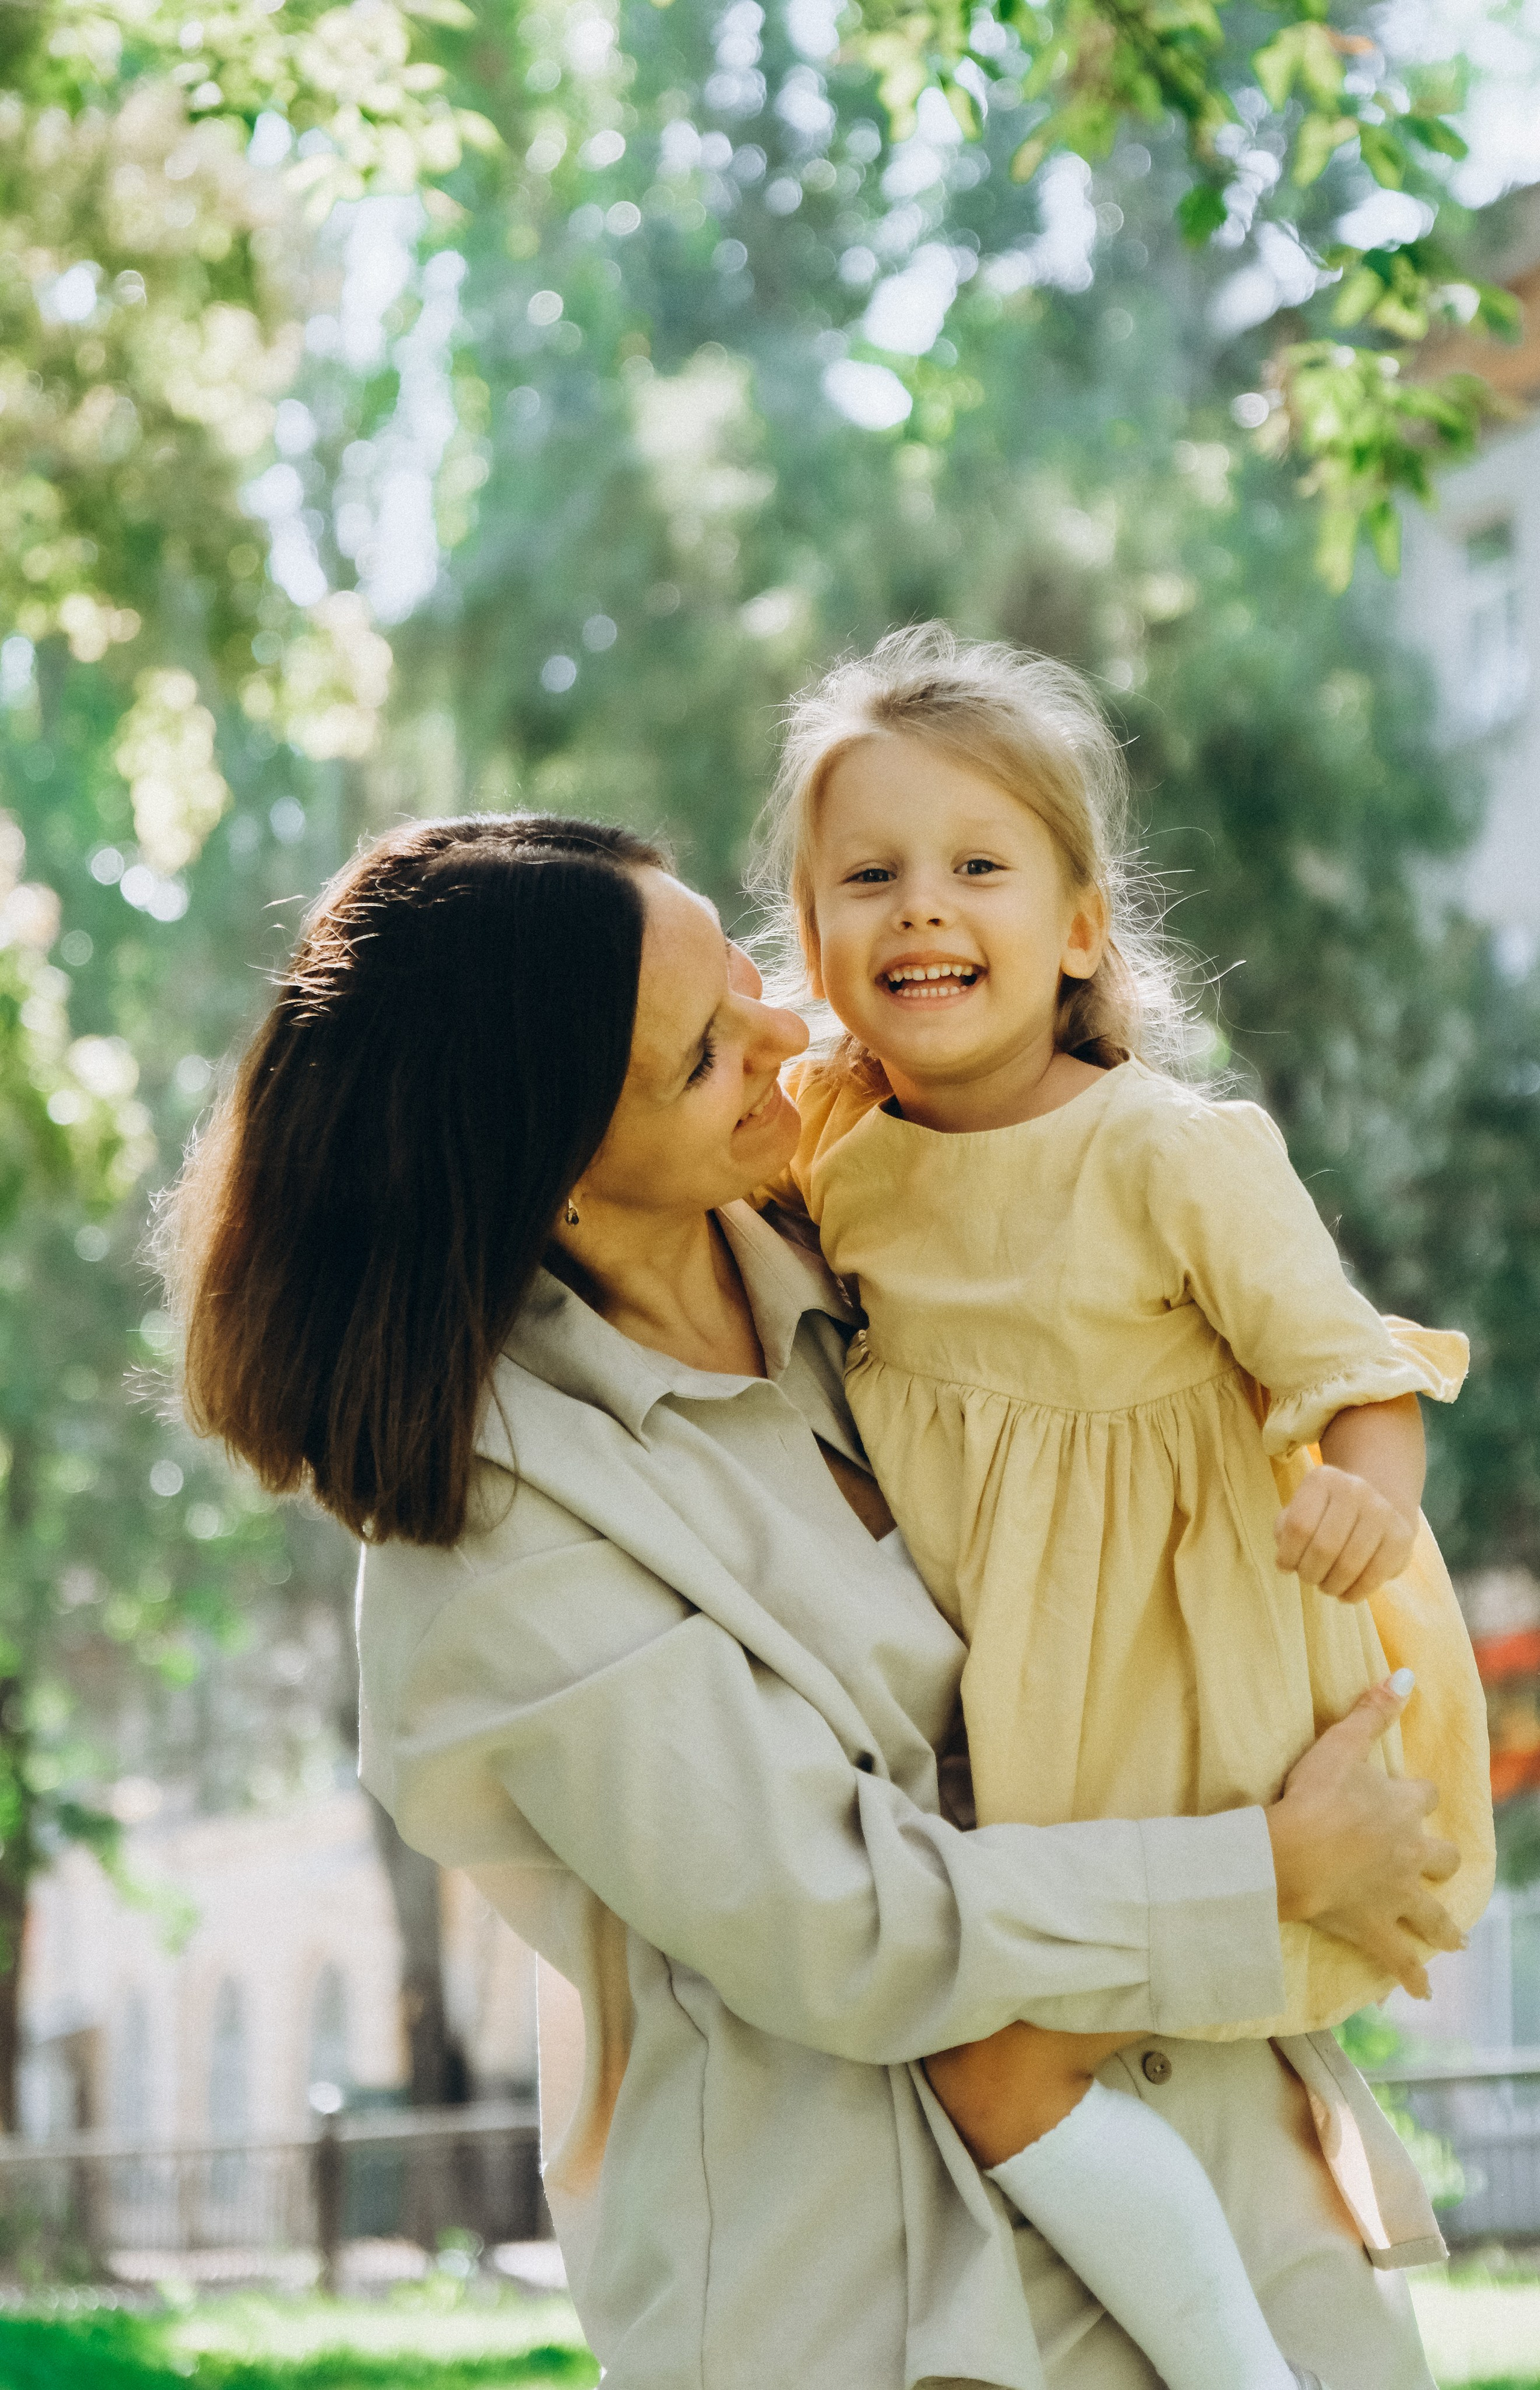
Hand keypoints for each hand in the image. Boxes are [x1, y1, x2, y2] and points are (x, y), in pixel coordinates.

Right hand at [1266, 1675, 1462, 1998]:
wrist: (1295, 1853)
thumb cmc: (1311, 1797)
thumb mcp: (1338, 1745)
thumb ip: (1372, 1712)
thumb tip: (1406, 1675)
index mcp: (1400, 1808)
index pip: (1422, 1796)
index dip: (1414, 1796)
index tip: (1409, 1799)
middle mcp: (1409, 1853)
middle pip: (1441, 1858)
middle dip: (1441, 1863)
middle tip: (1439, 1869)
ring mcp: (1395, 1894)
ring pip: (1433, 1915)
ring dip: (1445, 1928)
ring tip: (1455, 1940)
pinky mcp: (1377, 1927)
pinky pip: (1401, 1959)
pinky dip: (1411, 1977)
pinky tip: (1421, 1991)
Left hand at [1275, 1464, 1416, 1600]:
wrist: (1377, 1503)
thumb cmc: (1327, 1514)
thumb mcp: (1300, 1510)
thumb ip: (1286, 1530)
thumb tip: (1287, 1560)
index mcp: (1323, 1480)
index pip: (1298, 1525)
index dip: (1288, 1555)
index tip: (1286, 1567)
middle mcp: (1355, 1489)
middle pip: (1324, 1547)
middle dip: (1310, 1573)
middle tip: (1309, 1578)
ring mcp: (1382, 1511)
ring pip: (1349, 1564)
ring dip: (1331, 1585)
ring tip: (1326, 1586)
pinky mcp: (1401, 1536)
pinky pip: (1375, 1575)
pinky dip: (1355, 1592)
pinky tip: (1346, 1594)